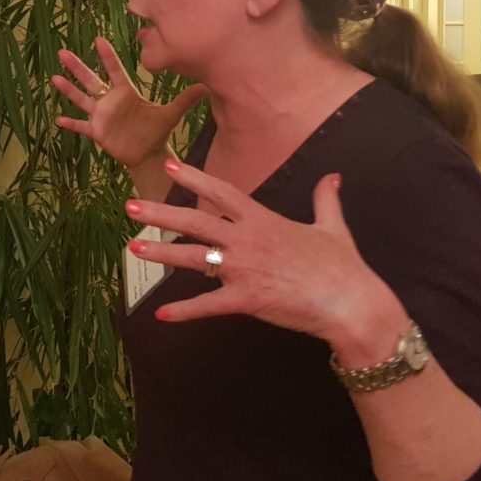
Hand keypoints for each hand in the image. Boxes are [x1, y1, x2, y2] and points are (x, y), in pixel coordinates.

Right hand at [52, 37, 206, 171]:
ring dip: (68, 89)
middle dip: (77, 67)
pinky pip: (82, 127)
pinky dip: (72, 124)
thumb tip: (207, 85)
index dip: (107, 56)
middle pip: (91, 80)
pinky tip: (58, 119)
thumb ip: (185, 100)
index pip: (115, 71)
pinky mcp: (98, 132)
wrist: (148, 154)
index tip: (98, 39)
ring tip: (54, 77)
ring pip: (82, 99)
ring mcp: (101, 116)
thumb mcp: (171, 114)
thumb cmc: (157, 131)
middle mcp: (110, 100)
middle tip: (63, 52)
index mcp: (126, 92)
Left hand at [125, 160, 396, 345]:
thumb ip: (326, 200)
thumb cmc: (342, 266)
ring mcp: (243, 270)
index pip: (221, 192)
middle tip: (130, 207)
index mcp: (263, 220)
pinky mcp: (246, 300)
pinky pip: (208, 305)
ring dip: (161, 252)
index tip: (169, 166)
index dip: (194, 177)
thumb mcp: (333, 226)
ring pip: (193, 258)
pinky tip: (162, 314)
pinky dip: (184, 311)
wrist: (350, 302)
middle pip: (195, 222)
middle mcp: (246, 240)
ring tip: (133, 247)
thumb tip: (333, 177)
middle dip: (160, 213)